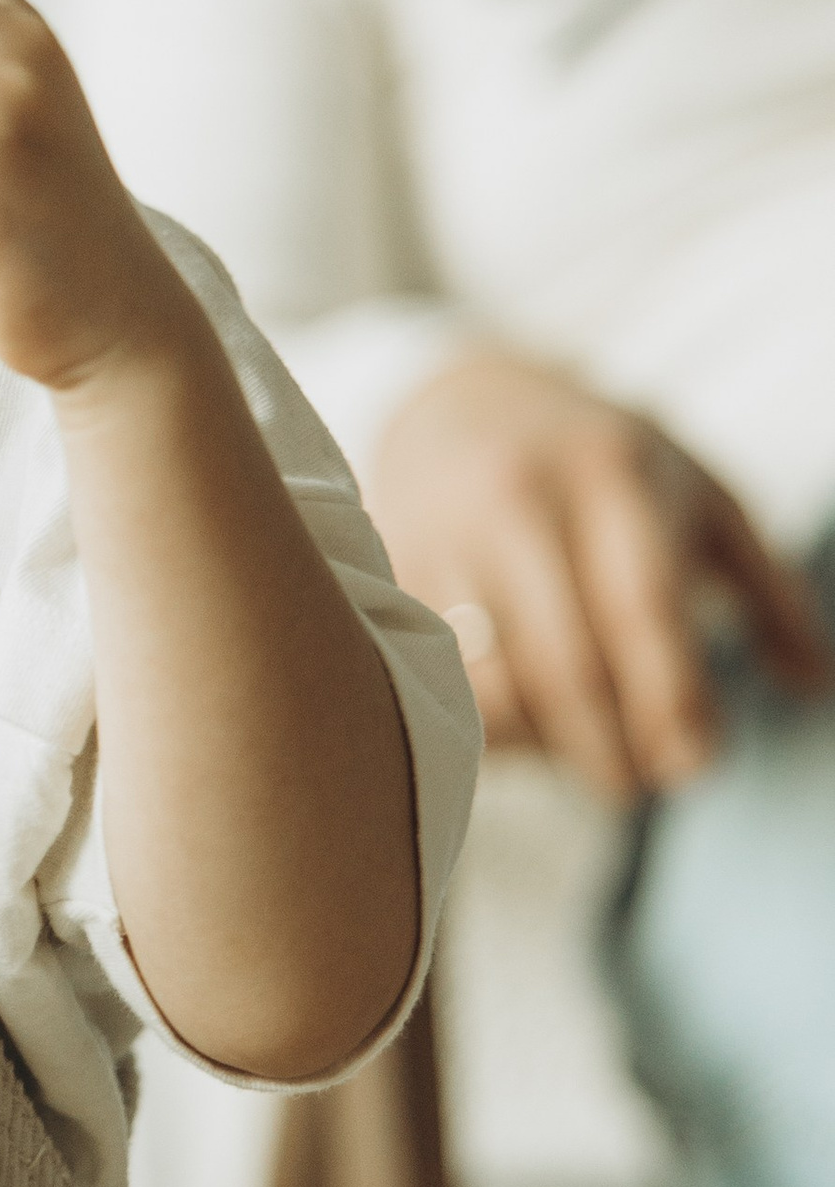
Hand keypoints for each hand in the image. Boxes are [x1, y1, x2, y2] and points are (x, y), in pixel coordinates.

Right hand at [370, 348, 828, 800]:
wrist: (460, 399)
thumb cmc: (602, 463)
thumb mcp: (699, 494)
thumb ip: (767, 589)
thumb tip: (813, 688)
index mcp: (610, 474)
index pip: (643, 609)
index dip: (674, 701)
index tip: (698, 765)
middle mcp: (520, 500)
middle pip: (569, 666)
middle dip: (615, 751)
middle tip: (646, 788)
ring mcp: (446, 536)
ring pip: (496, 686)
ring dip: (550, 751)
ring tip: (593, 764)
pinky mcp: (394, 576)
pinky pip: (441, 682)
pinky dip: (491, 728)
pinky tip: (528, 734)